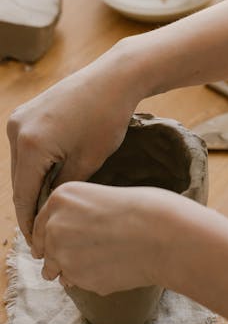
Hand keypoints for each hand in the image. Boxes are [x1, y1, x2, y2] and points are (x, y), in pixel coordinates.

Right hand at [7, 42, 141, 242]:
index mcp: (31, 145)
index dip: (30, 224)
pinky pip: (27, 148)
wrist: (114, 78)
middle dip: (30, 208)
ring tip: (48, 213)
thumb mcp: (88, 162)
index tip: (38, 245)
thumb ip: (63, 188)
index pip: (24, 196)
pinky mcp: (28, 112)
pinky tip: (50, 182)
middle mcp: (17, 130)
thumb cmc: (107, 119)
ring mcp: (20, 118)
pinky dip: (37, 166)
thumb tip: (49, 210)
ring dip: (33, 187)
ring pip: (22, 166)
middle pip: (19, 181)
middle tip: (43, 236)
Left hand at [31, 182, 192, 294]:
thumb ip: (79, 214)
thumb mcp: (103, 198)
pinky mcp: (75, 278)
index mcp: (61, 197)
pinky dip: (88, 280)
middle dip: (60, 253)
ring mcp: (62, 254)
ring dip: (71, 269)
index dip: (51, 234)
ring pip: (54, 270)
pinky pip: (75, 283)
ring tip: (100, 262)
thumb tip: (65, 239)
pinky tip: (112, 268)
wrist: (163, 234)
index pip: (41, 222)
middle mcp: (54, 224)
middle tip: (88, 253)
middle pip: (44, 248)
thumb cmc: (144, 210)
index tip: (63, 240)